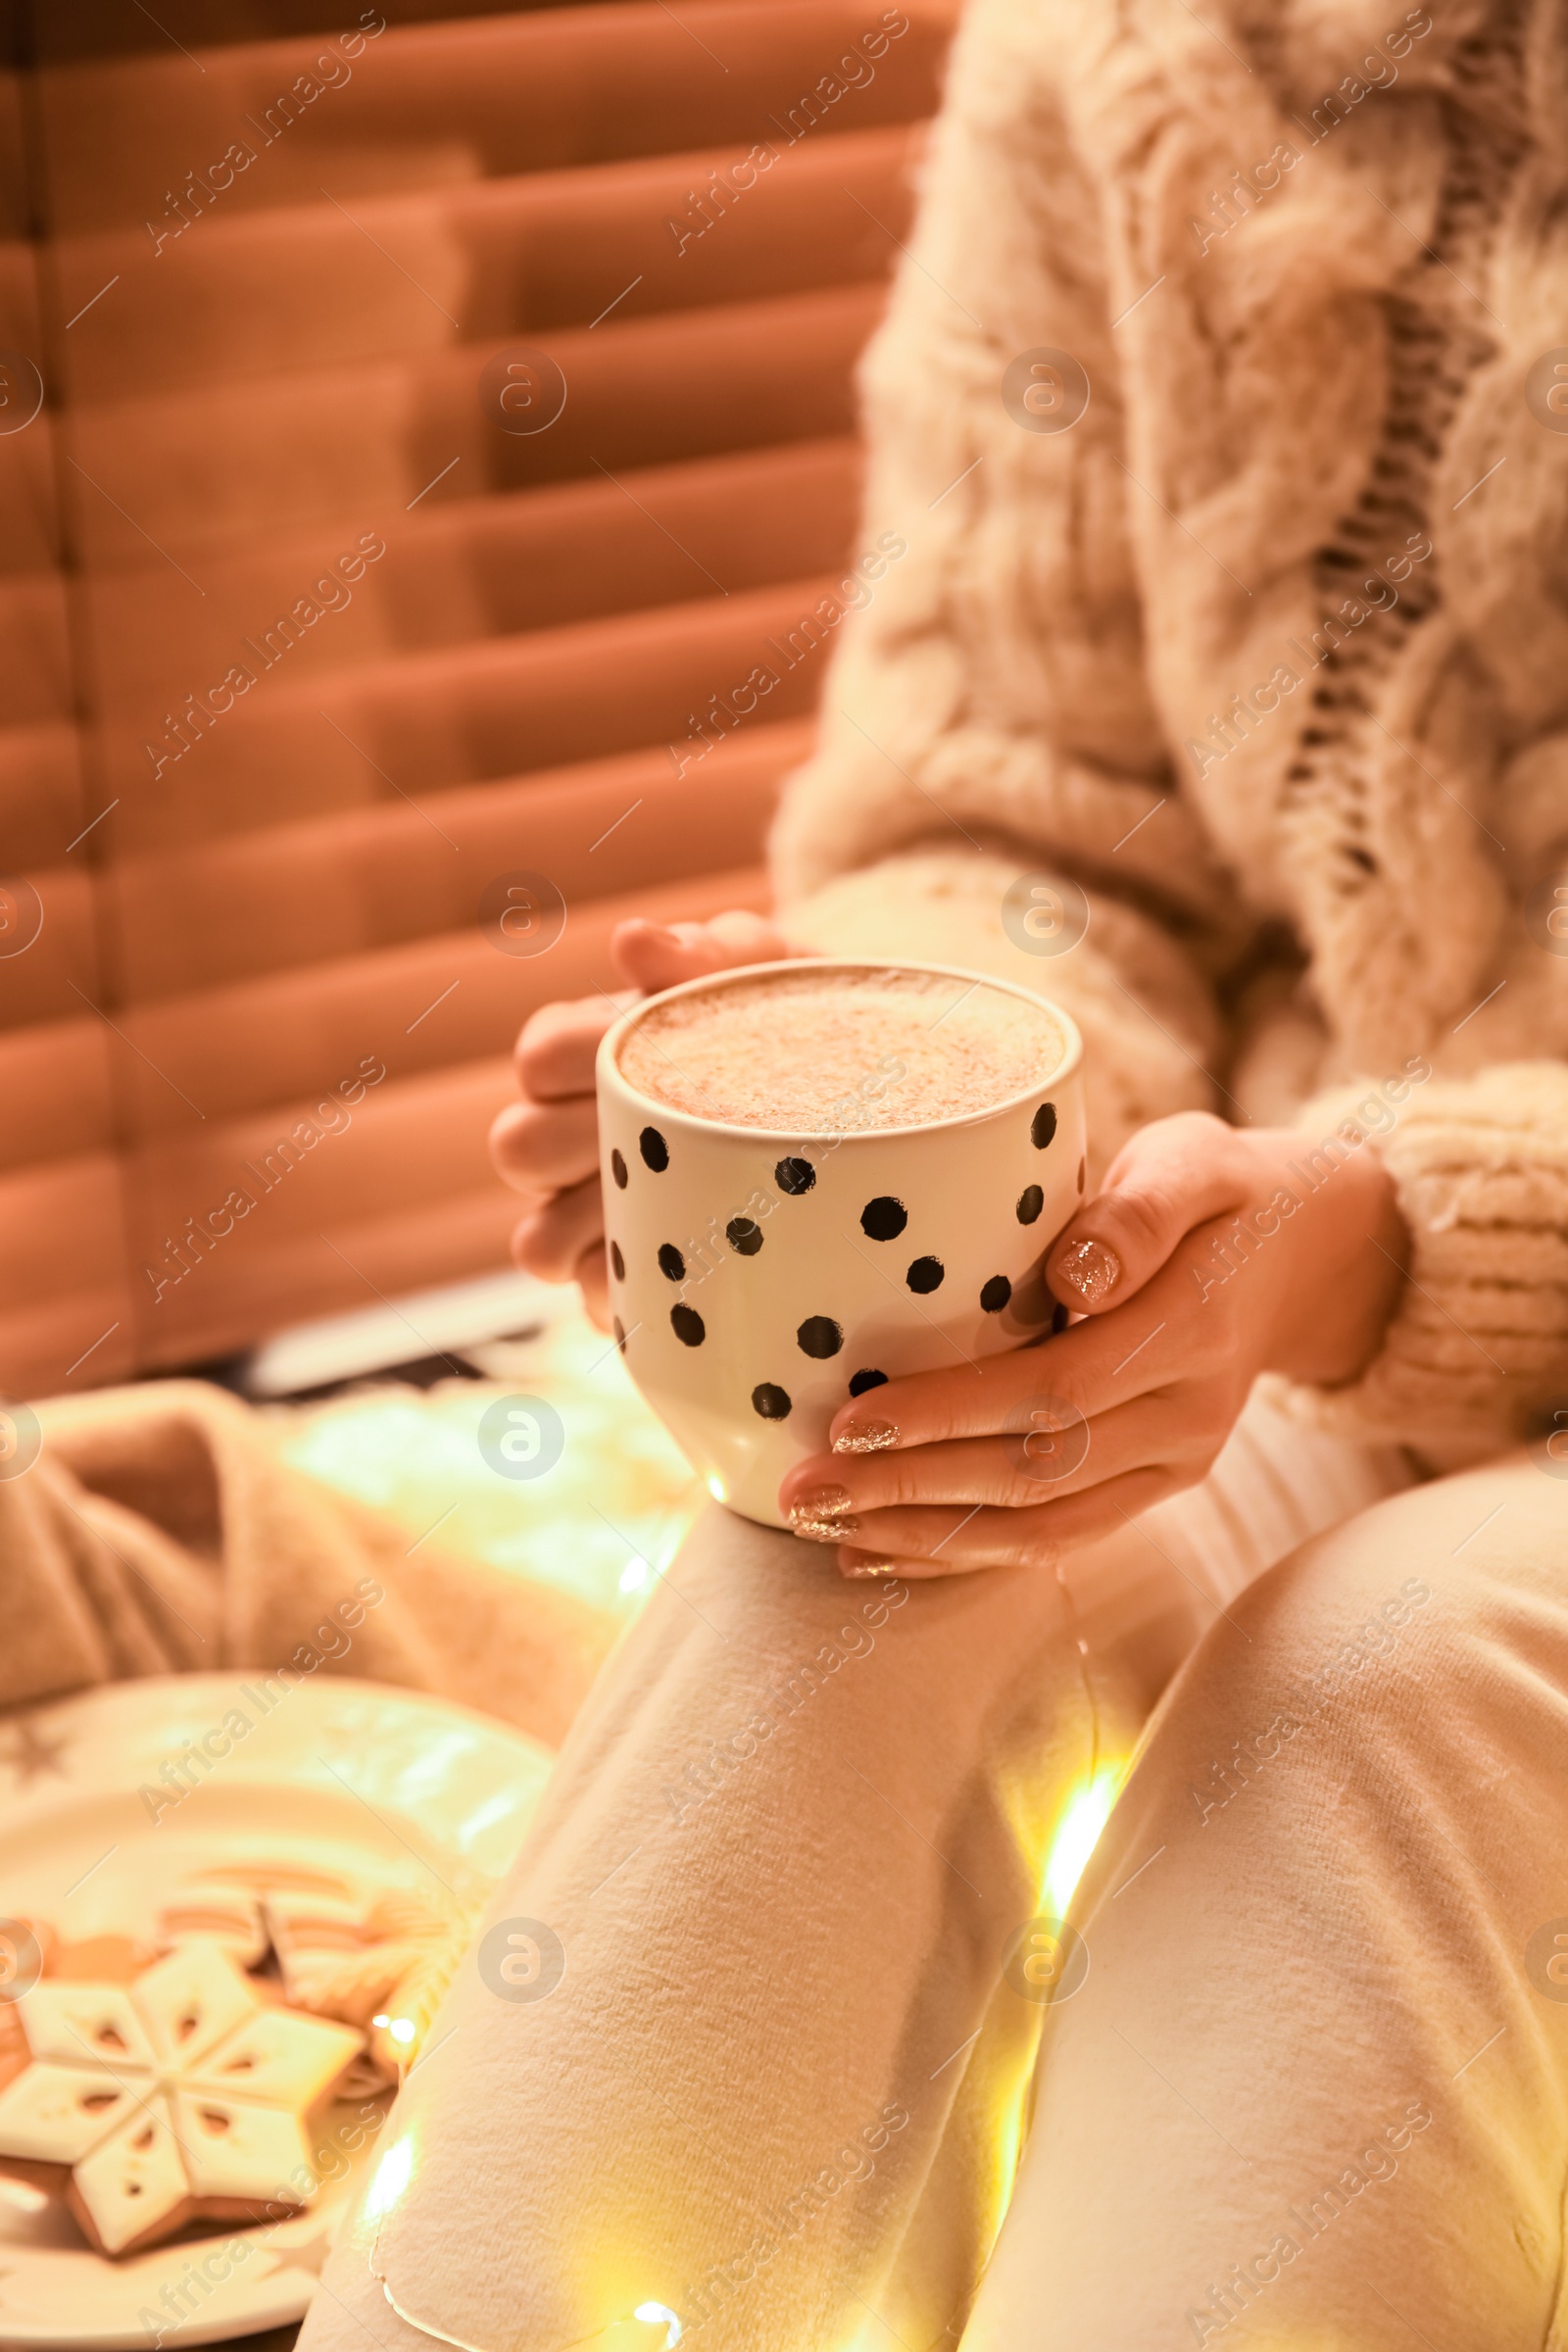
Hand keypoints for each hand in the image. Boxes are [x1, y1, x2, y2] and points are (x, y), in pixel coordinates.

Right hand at [489, 911, 808, 1328]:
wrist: (867, 1102)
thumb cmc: (789, 1024)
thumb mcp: (767, 974)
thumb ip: (706, 949)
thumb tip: (634, 942)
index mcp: (587, 1052)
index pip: (539, 1056)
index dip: (583, 1057)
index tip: (654, 1053)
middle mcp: (571, 1135)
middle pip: (517, 1148)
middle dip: (579, 1147)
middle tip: (666, 1137)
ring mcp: (592, 1213)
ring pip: (536, 1243)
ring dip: (594, 1231)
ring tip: (675, 1211)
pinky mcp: (627, 1280)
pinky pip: (594, 1303)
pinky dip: (632, 1293)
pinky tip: (693, 1271)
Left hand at [776, 1111, 1408, 1579]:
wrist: (1306, 1253)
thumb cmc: (1219, 1189)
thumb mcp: (1193, 1160)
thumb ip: (1140, 1209)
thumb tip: (1077, 1274)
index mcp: (1192, 1326)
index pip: (1056, 1387)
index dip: (950, 1413)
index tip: (851, 1419)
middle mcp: (1190, 1413)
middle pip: (1036, 1470)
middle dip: (909, 1488)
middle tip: (801, 1491)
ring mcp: (1177, 1464)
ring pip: (1044, 1525)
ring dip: (926, 1534)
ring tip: (822, 1530)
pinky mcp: (1156, 1488)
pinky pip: (1059, 1539)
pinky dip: (965, 1552)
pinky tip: (882, 1552)